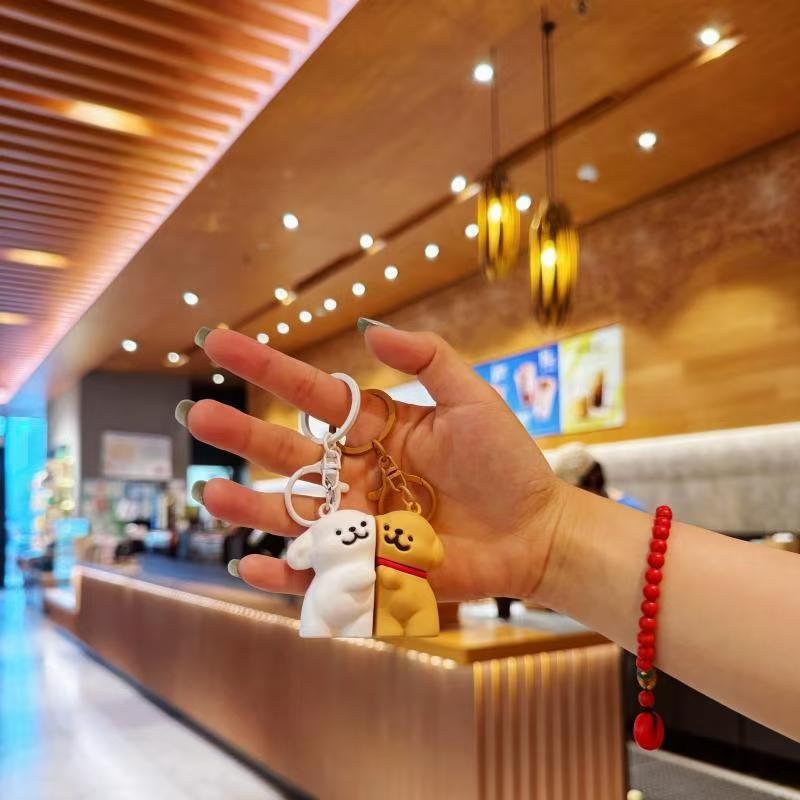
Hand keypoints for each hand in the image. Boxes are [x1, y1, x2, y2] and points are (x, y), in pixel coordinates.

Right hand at [182, 325, 564, 600]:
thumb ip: (425, 358)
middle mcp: (354, 471)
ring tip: (210, 493)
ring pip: (290, 511)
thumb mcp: (470, 398)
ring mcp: (357, 519)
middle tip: (198, 415)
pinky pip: (317, 572)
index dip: (265, 366)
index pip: (309, 392)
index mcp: (372, 428)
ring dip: (249, 504)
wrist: (534, 530)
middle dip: (242, 433)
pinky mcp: (369, 564)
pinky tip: (248, 563)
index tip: (218, 341)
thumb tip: (368, 326)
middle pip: (286, 450)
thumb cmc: (506, 463)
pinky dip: (282, 574)